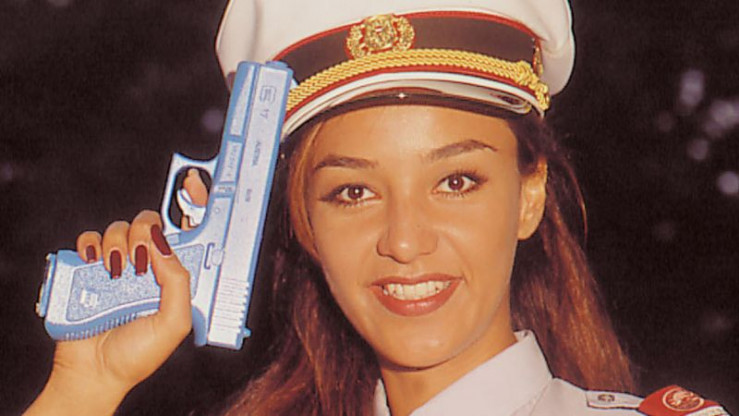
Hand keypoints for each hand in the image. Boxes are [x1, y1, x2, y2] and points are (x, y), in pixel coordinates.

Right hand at [25, 211, 191, 415]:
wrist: (94, 373)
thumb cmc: (136, 355)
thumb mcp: (174, 323)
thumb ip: (178, 283)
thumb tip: (164, 246)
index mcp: (170, 279)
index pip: (180, 239)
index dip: (183, 223)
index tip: (183, 211)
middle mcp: (145, 268)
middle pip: (148, 225)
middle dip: (144, 232)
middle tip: (139, 258)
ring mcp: (116, 266)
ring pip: (119, 228)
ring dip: (118, 242)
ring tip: (116, 270)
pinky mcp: (87, 270)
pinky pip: (88, 241)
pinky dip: (90, 245)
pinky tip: (94, 262)